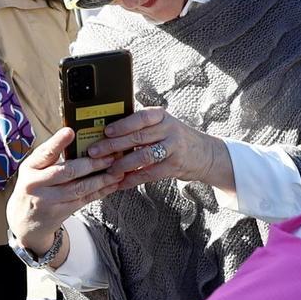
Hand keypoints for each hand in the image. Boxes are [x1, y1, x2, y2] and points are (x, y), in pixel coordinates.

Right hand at [7, 126, 129, 257]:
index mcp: (30, 167)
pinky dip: (99, 192)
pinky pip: (83, 200)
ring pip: (79, 188)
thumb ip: (50, 156)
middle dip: (91, 163)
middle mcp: (36, 184)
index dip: (58, 142)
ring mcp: (48, 201)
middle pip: (67, 171)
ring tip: (116, 171)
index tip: (71, 131)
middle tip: (109, 156)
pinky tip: (111, 185)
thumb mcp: (33, 170)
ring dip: (101, 179)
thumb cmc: (33, 188)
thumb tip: (77, 138)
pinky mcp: (59, 212)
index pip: (45, 153)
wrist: (24, 221)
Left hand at [87, 106, 231, 191]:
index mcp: (162, 116)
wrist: (204, 154)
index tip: (106, 131)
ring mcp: (174, 148)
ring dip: (123, 164)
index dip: (122, 124)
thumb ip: (142, 127)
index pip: (140, 117)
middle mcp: (169, 129)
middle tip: (95, 152)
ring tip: (108, 170)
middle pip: (138, 137)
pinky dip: (133, 179)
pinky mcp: (175, 166)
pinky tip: (121, 183)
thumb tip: (109, 133)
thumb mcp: (162, 125)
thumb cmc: (175, 138)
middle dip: (114, 145)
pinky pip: (150, 174)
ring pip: (144, 156)